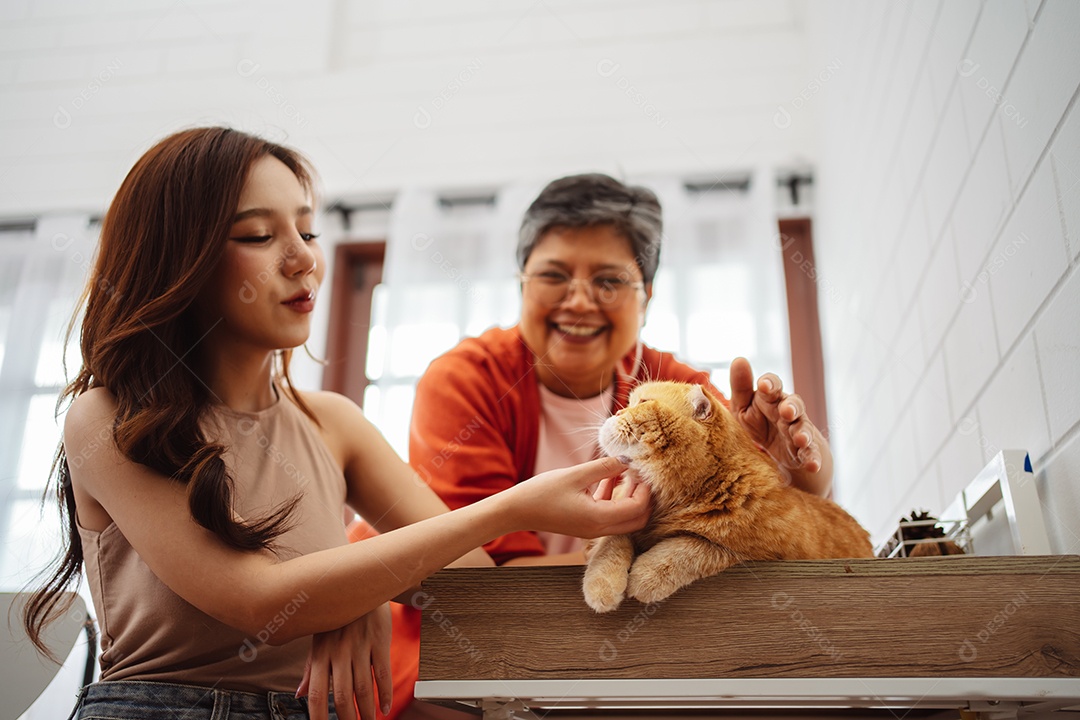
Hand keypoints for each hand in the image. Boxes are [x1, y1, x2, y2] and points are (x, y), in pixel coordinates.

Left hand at [297, 603, 391, 719]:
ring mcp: (360, 646)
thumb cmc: (336, 616)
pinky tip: (386, 707)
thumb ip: (311, 669)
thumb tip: (299, 694)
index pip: (317, 694)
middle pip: (342, 696)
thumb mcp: (319, 639)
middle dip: (348, 719)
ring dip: (367, 711)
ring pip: (364, 688)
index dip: (319, 717)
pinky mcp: (380, 641)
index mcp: (321, 654)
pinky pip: (383, 673)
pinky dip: (385, 693)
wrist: (359, 584)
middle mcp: (339, 652)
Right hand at [509, 456, 650, 537]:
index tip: (643, 470)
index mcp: (598, 519)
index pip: (637, 509)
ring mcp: (592, 530)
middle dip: (644, 497)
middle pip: (637, 520)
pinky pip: (610, 514)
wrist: (516, 511)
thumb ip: (604, 467)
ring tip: (628, 472)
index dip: (645, 489)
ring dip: (630, 497)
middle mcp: (598, 529)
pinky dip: (615, 499)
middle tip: (641, 474)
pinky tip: (610, 477)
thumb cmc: (541, 493)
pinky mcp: (586, 525)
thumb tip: (628, 459)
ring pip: (625, 518)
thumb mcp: (575, 474)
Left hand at [728, 357, 827, 477]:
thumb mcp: (744, 407)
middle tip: (786, 411)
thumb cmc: (759, 424)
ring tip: (800, 439)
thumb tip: (739, 359)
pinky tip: (812, 465)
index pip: (772, 386)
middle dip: (791, 406)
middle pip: (793, 404)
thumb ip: (741, 386)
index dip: (769, 384)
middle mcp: (787, 412)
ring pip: (803, 429)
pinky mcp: (806, 452)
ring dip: (803, 433)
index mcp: (770, 399)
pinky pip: (811, 454)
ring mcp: (799, 431)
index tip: (763, 386)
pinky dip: (813, 459)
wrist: (780, 454)